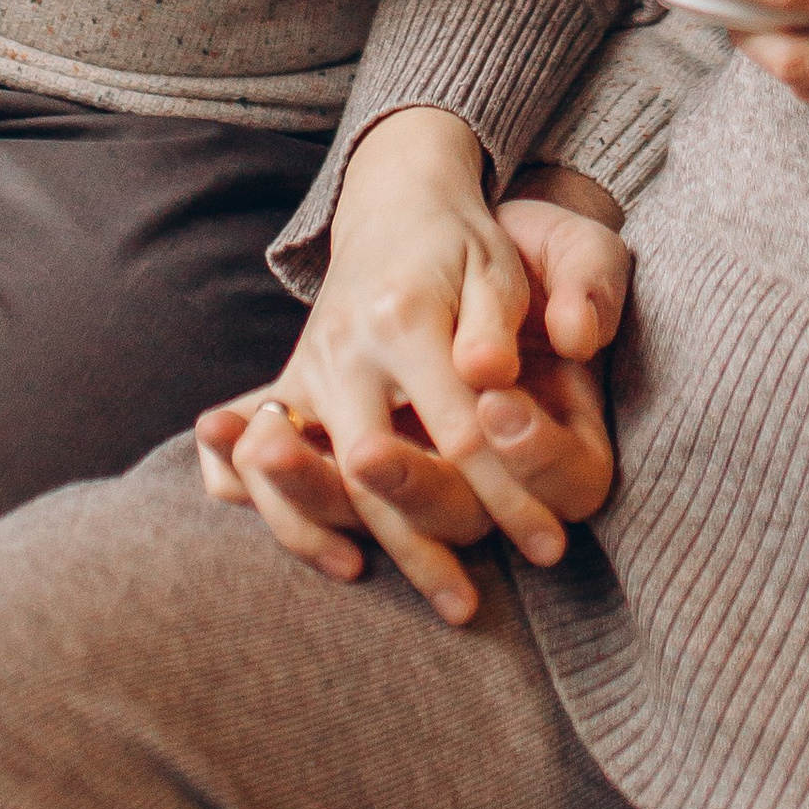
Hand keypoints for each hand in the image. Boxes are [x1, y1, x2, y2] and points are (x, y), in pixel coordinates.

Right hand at [194, 111, 631, 625]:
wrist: (393, 207)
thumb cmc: (460, 245)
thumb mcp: (494, 265)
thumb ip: (496, 321)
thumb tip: (492, 376)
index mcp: (401, 320)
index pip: (459, 430)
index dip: (506, 492)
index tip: (550, 544)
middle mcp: (343, 352)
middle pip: (380, 473)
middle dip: (430, 544)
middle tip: (478, 600)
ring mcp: (307, 373)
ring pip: (325, 484)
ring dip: (372, 550)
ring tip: (437, 601)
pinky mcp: (288, 391)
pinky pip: (257, 470)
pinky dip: (292, 521)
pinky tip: (347, 565)